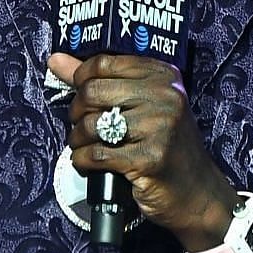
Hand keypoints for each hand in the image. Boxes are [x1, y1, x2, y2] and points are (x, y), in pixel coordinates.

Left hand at [49, 51, 238, 250]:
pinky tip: (90, 164)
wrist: (196, 192)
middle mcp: (165, 96)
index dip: (80, 79)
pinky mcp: (149, 158)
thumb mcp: (141, 105)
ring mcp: (159, 127)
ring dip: (79, 140)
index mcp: (162, 76)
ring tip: (87, 146)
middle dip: (77, 113)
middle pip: (92, 92)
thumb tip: (56, 61)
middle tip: (83, 126)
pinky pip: (95, 154)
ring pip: (91, 124)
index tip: (80, 95)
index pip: (103, 63)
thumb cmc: (164, 146)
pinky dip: (83, 161)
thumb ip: (98, 80)